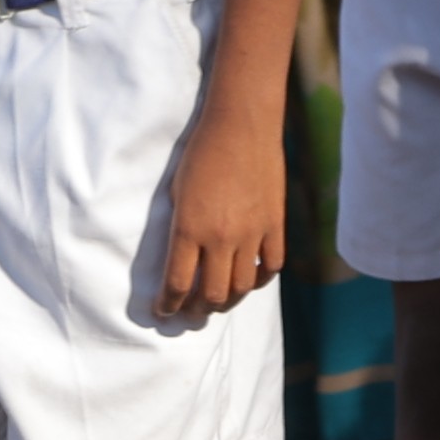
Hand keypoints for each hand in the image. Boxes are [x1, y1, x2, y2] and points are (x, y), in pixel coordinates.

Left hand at [155, 95, 288, 317]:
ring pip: (243, 287)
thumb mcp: (177, 193)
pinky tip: (253, 278)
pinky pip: (272, 265)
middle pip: (212, 294)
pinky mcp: (275, 224)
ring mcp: (252, 233)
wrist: (240, 126)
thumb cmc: (201, 153)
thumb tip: (183, 258)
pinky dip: (262, 279)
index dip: (168, 305)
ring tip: (220, 302)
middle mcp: (221, 238)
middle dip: (198, 310)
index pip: (177, 284)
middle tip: (191, 313)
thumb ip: (180, 228)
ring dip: (229, 301)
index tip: (164, 313)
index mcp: (190, 229)